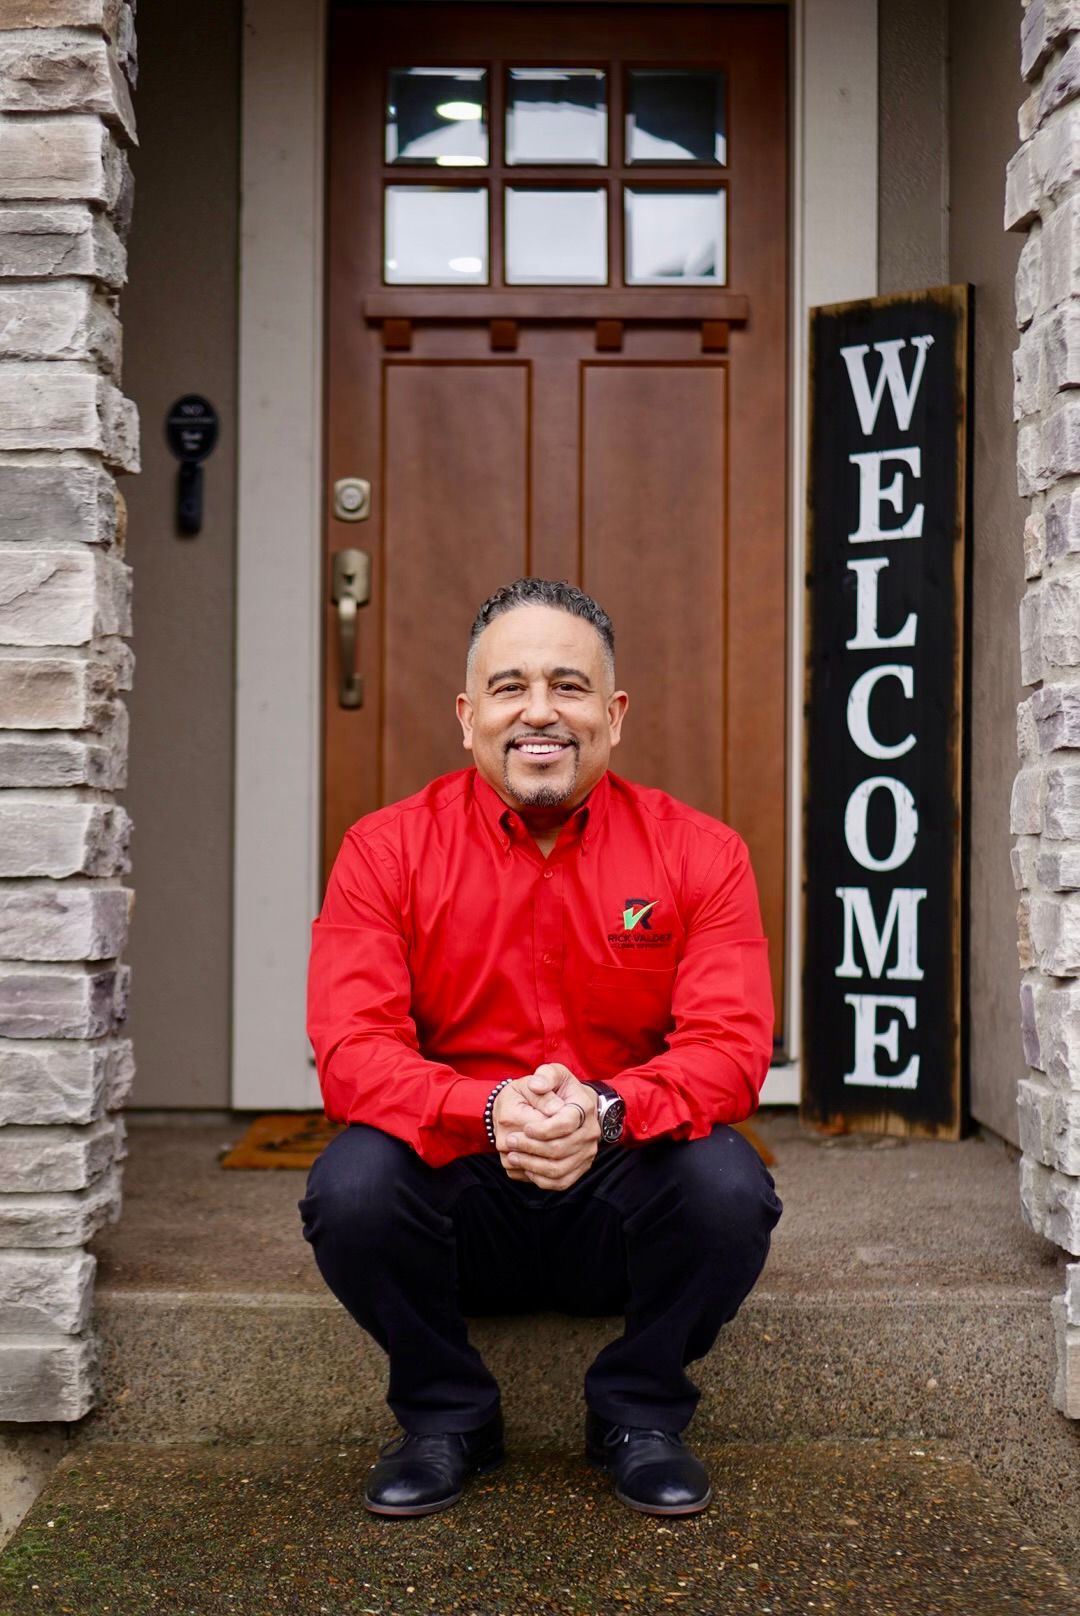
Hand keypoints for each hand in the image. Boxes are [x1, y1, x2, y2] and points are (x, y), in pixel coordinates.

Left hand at [497, 1064, 600, 1191]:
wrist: (574, 1106)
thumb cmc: (559, 1089)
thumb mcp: (554, 1073)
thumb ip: (545, 1075)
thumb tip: (537, 1085)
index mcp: (584, 1107)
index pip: (566, 1123)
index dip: (543, 1128)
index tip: (525, 1127)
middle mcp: (590, 1132)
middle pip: (560, 1149)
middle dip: (530, 1147)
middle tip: (509, 1141)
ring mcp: (587, 1152)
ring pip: (559, 1169)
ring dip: (532, 1165)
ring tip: (512, 1156)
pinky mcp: (580, 1168)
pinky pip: (561, 1182)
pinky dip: (540, 1179)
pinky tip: (525, 1167)